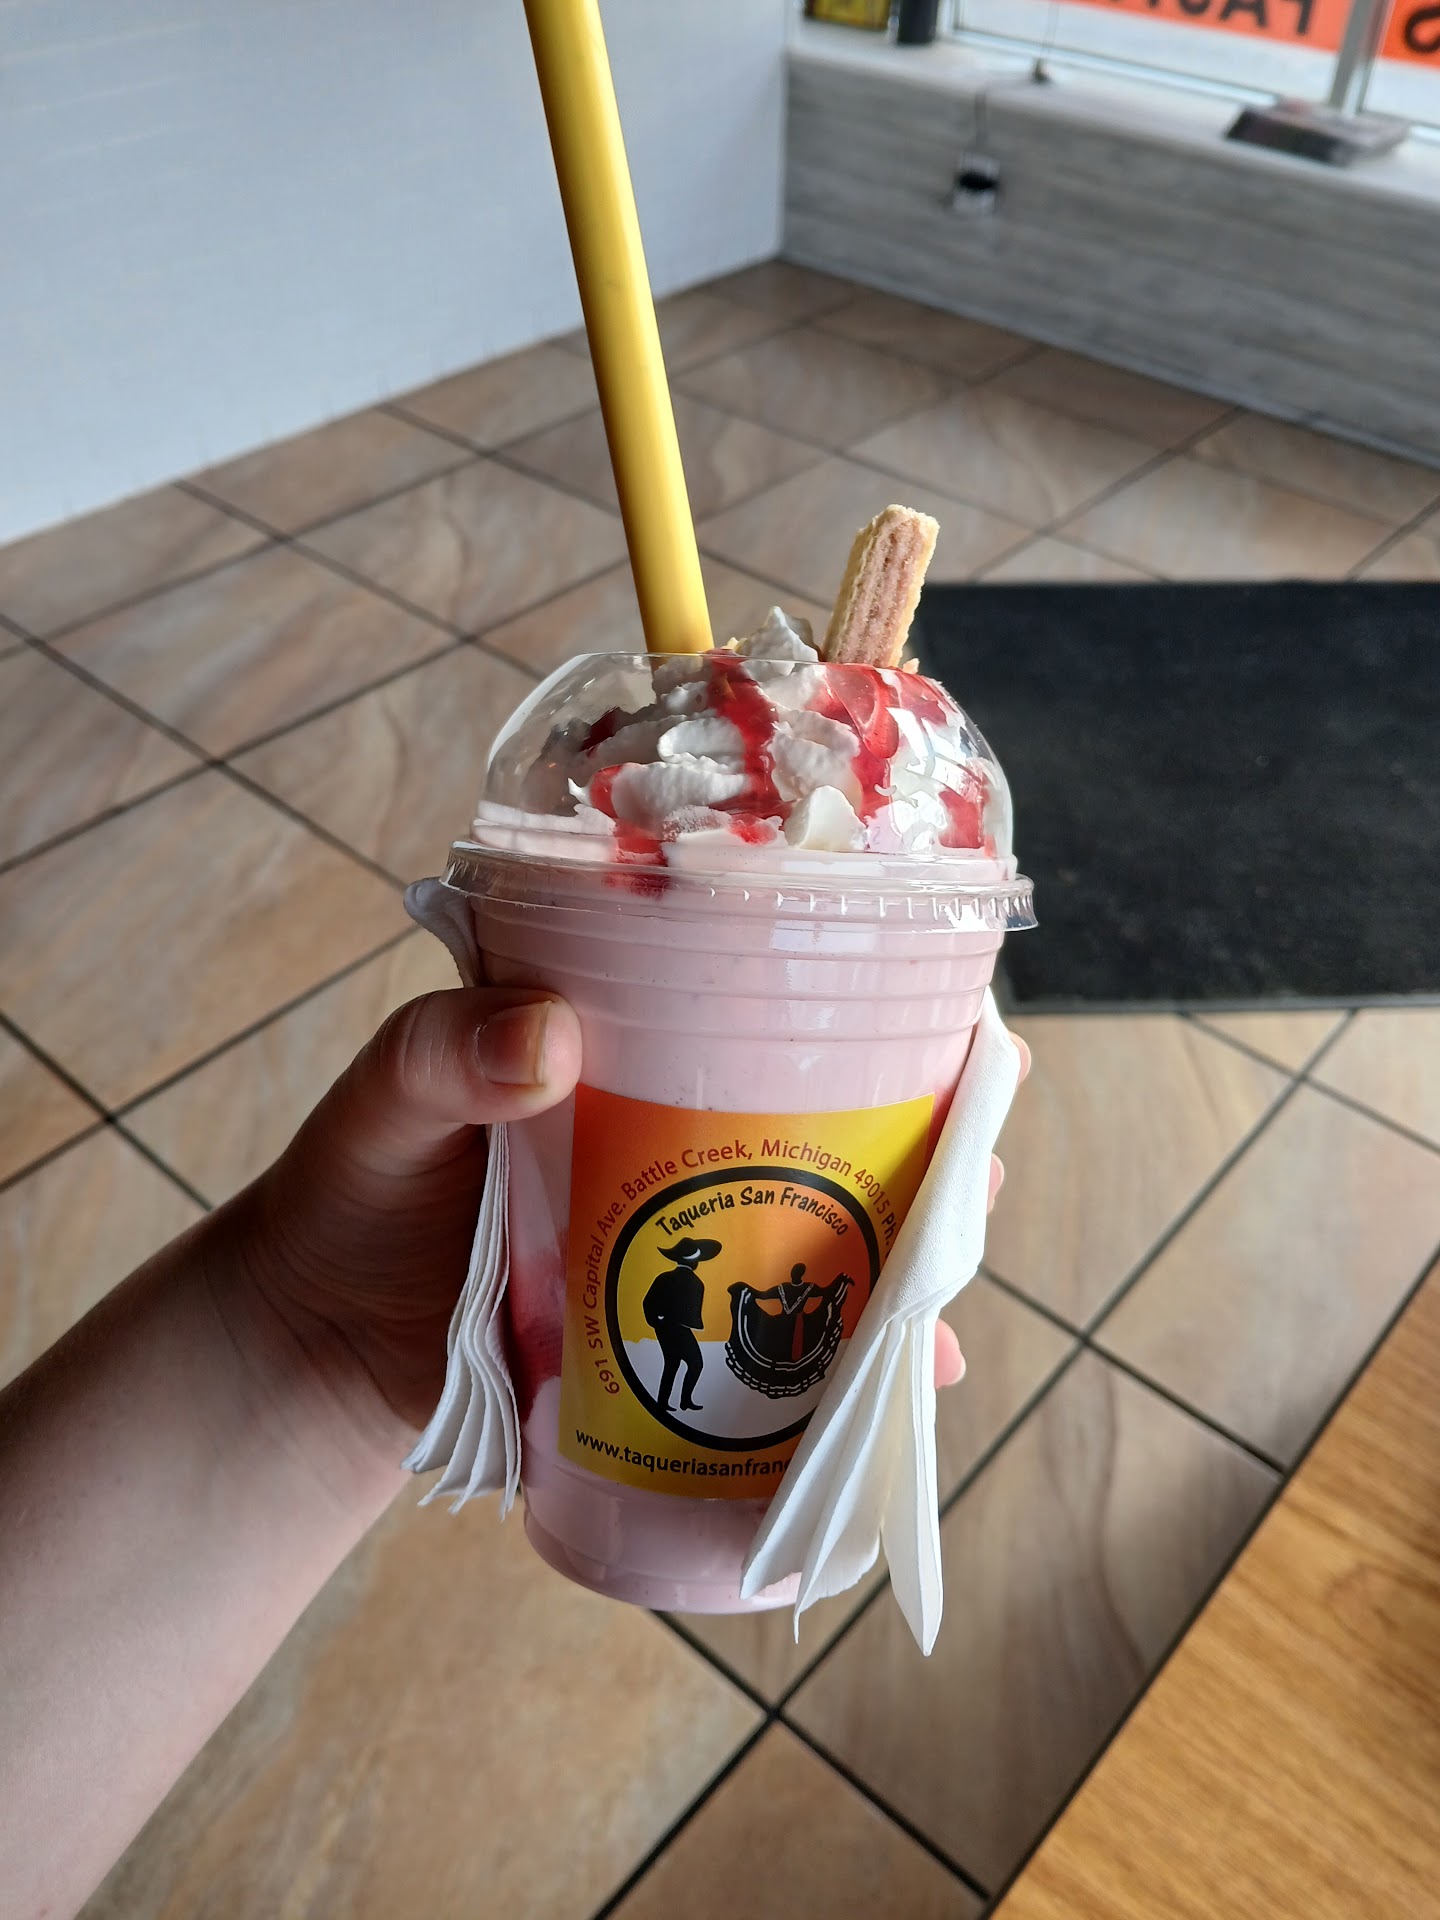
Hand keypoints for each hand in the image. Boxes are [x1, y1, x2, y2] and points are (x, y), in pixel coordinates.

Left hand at [222, 994, 1027, 1460]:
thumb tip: (550, 1039)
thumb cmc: (346, 1195)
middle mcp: (683, 1137)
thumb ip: (444, 1057)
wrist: (313, 1346)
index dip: (887, 1019)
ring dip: (902, 1272)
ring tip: (945, 1311)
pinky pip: (776, 1341)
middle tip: (979, 1185)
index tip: (968, 1039)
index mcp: (636, 1050)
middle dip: (928, 1157)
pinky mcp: (675, 1333)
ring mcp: (687, 1239)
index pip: (780, 1009)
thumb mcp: (386, 1103)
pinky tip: (891, 1397)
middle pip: (839, 1130)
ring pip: (827, 1241)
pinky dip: (840, 1367)